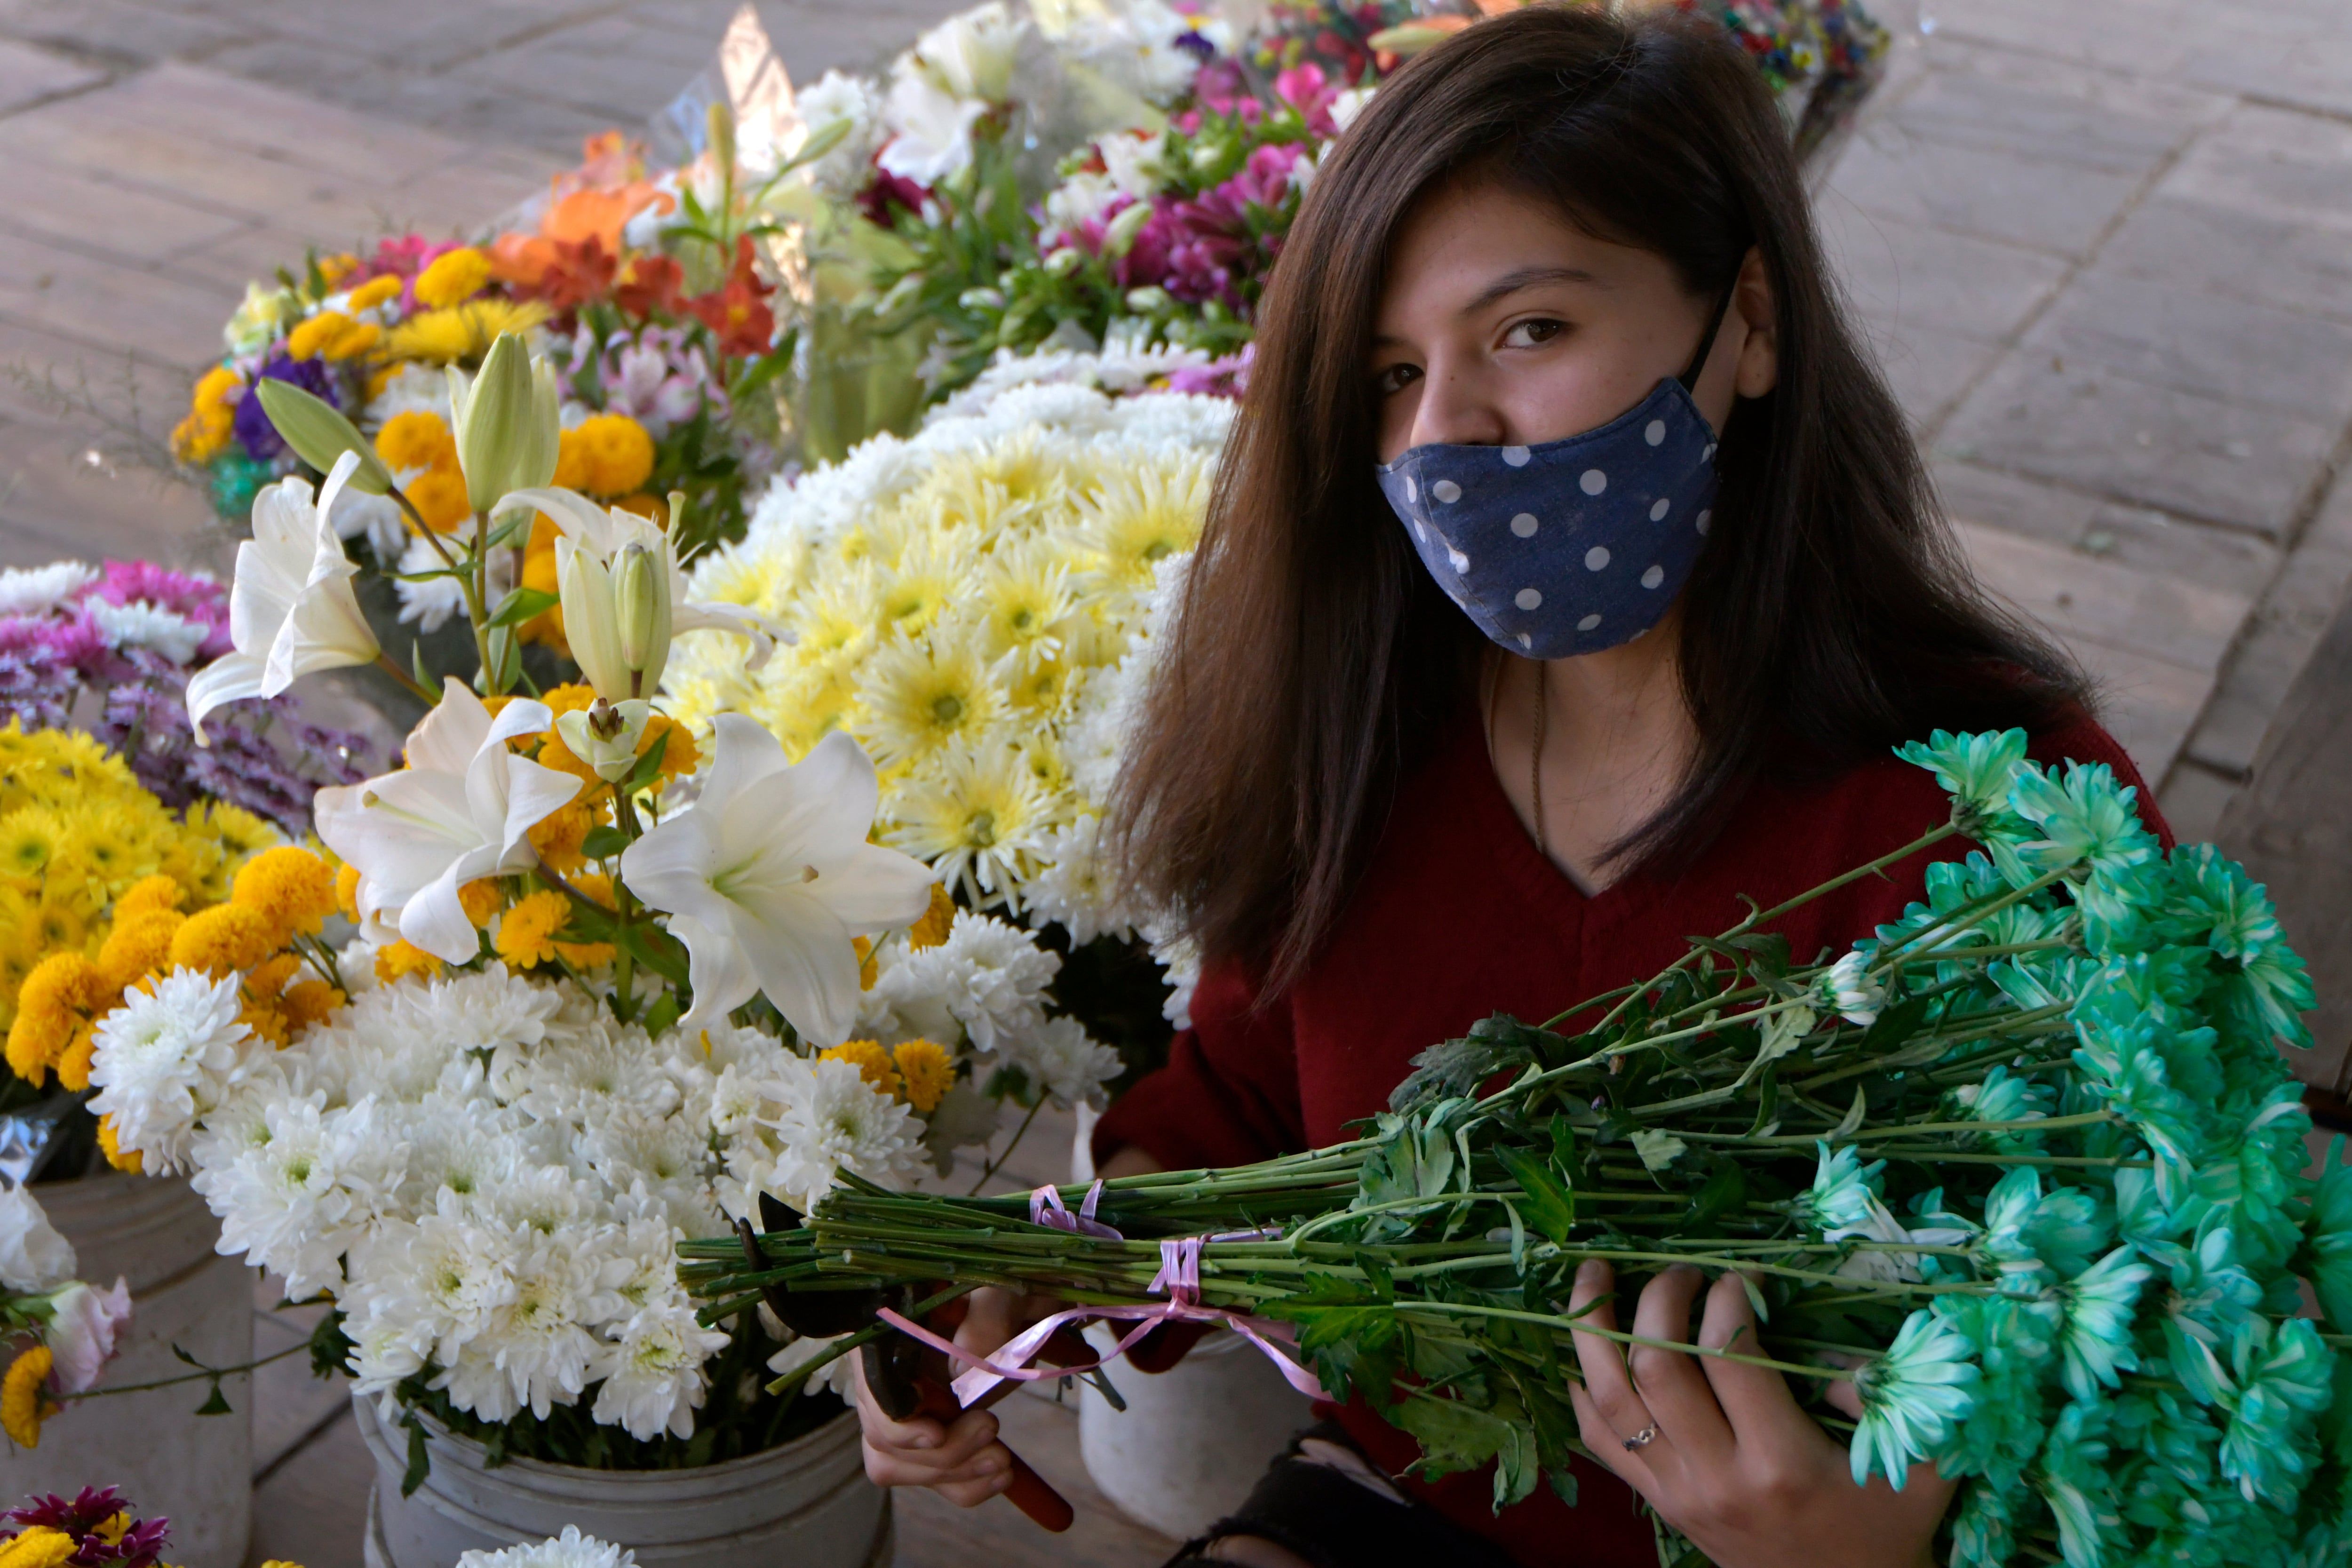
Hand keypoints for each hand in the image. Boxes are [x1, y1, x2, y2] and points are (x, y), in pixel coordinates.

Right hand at [846, 1286, 1059, 1506]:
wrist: (1031, 1300)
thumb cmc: (1010, 1284)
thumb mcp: (1002, 1288)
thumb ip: (985, 1319)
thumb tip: (960, 1375)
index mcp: (889, 1331)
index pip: (868, 1390)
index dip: (893, 1422)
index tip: (935, 1433)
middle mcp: (887, 1374)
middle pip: (882, 1438)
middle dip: (937, 1452)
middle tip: (991, 1428)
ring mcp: (909, 1409)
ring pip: (902, 1466)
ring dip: (952, 1473)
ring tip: (1002, 1460)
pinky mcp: (936, 1433)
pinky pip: (935, 1478)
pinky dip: (965, 1486)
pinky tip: (1000, 1475)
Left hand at [1566, 1262, 1953, 1567]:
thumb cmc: (1887, 1524)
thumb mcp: (1915, 1463)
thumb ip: (1886, 1395)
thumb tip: (1829, 1347)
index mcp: (1780, 1462)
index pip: (1729, 1357)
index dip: (1728, 1300)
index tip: (1743, 1277)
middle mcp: (1717, 1476)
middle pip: (1657, 1365)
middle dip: (1660, 1299)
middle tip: (1683, 1271)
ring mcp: (1678, 1491)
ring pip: (1609, 1396)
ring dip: (1594, 1326)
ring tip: (1595, 1275)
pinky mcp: (1658, 1501)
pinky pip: (1598, 1438)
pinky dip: (1583, 1386)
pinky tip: (1586, 1345)